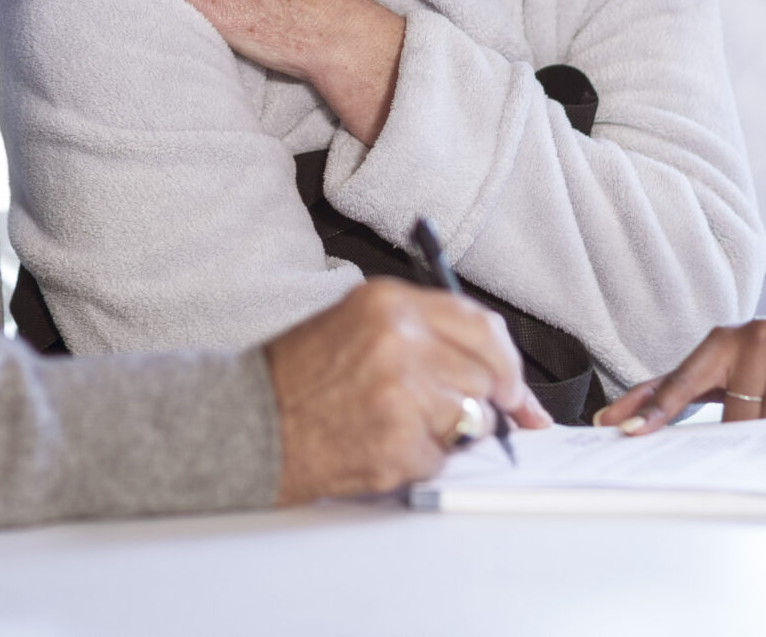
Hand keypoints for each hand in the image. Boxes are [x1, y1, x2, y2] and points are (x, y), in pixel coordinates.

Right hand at [264, 278, 553, 503]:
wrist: (251, 423)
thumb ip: (425, 332)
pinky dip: (422, 460)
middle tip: (457, 412)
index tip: (514, 385)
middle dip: (483, 400)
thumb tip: (494, 366)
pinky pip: (443, 458)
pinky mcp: (399, 444)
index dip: (506, 360)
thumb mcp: (358, 323)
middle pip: (486, 374)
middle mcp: (400, 342)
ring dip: (450, 431)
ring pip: (473, 420)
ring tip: (399, 423)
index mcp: (390, 304)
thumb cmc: (298, 376)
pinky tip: (383, 443)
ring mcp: (401, 396)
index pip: (482, 325)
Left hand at [593, 308, 765, 430]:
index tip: (626, 431)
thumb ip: (673, 389)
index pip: (681, 380)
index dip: (654, 408)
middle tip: (756, 431)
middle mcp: (755, 337)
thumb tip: (615, 419)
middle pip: (735, 415)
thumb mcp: (724, 364)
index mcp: (721, 341)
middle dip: (744, 432)